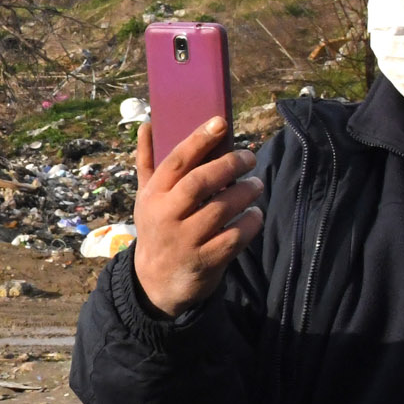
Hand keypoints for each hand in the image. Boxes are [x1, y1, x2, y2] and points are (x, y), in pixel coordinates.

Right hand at [130, 118, 264, 317]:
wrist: (156, 281)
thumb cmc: (157, 227)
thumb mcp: (146, 197)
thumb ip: (147, 161)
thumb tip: (147, 124)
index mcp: (153, 196)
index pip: (176, 161)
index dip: (199, 139)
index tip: (221, 122)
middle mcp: (166, 216)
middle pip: (199, 183)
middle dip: (229, 165)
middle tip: (250, 157)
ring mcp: (186, 240)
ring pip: (221, 209)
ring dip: (245, 192)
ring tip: (256, 184)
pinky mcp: (205, 261)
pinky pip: (234, 237)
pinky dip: (250, 223)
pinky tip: (255, 213)